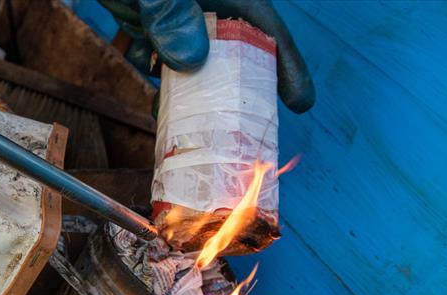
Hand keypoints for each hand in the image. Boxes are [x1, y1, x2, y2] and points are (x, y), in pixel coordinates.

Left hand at [100, 0, 314, 112]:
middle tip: (252, 129)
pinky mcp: (147, 17)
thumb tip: (191, 58)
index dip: (285, 64)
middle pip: (233, 48)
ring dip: (193, 94)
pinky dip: (161, 80)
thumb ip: (170, 10)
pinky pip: (162, 55)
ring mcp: (174, 10)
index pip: (263, 24)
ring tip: (197, 130)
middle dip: (239, 89)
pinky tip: (155, 106)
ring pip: (194, 58)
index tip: (300, 102)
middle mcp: (201, 1)